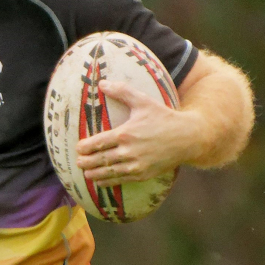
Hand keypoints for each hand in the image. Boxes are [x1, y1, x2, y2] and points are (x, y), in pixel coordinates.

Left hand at [76, 81, 199, 185]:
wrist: (186, 138)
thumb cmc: (164, 117)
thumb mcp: (143, 101)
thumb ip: (122, 91)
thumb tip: (103, 83)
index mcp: (125, 133)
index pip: (97, 143)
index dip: (84, 147)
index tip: (78, 148)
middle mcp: (128, 152)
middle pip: (100, 160)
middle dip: (85, 162)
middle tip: (78, 162)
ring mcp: (135, 166)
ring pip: (108, 173)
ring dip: (94, 174)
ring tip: (85, 173)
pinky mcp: (142, 175)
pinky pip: (120, 180)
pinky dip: (107, 182)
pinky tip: (100, 181)